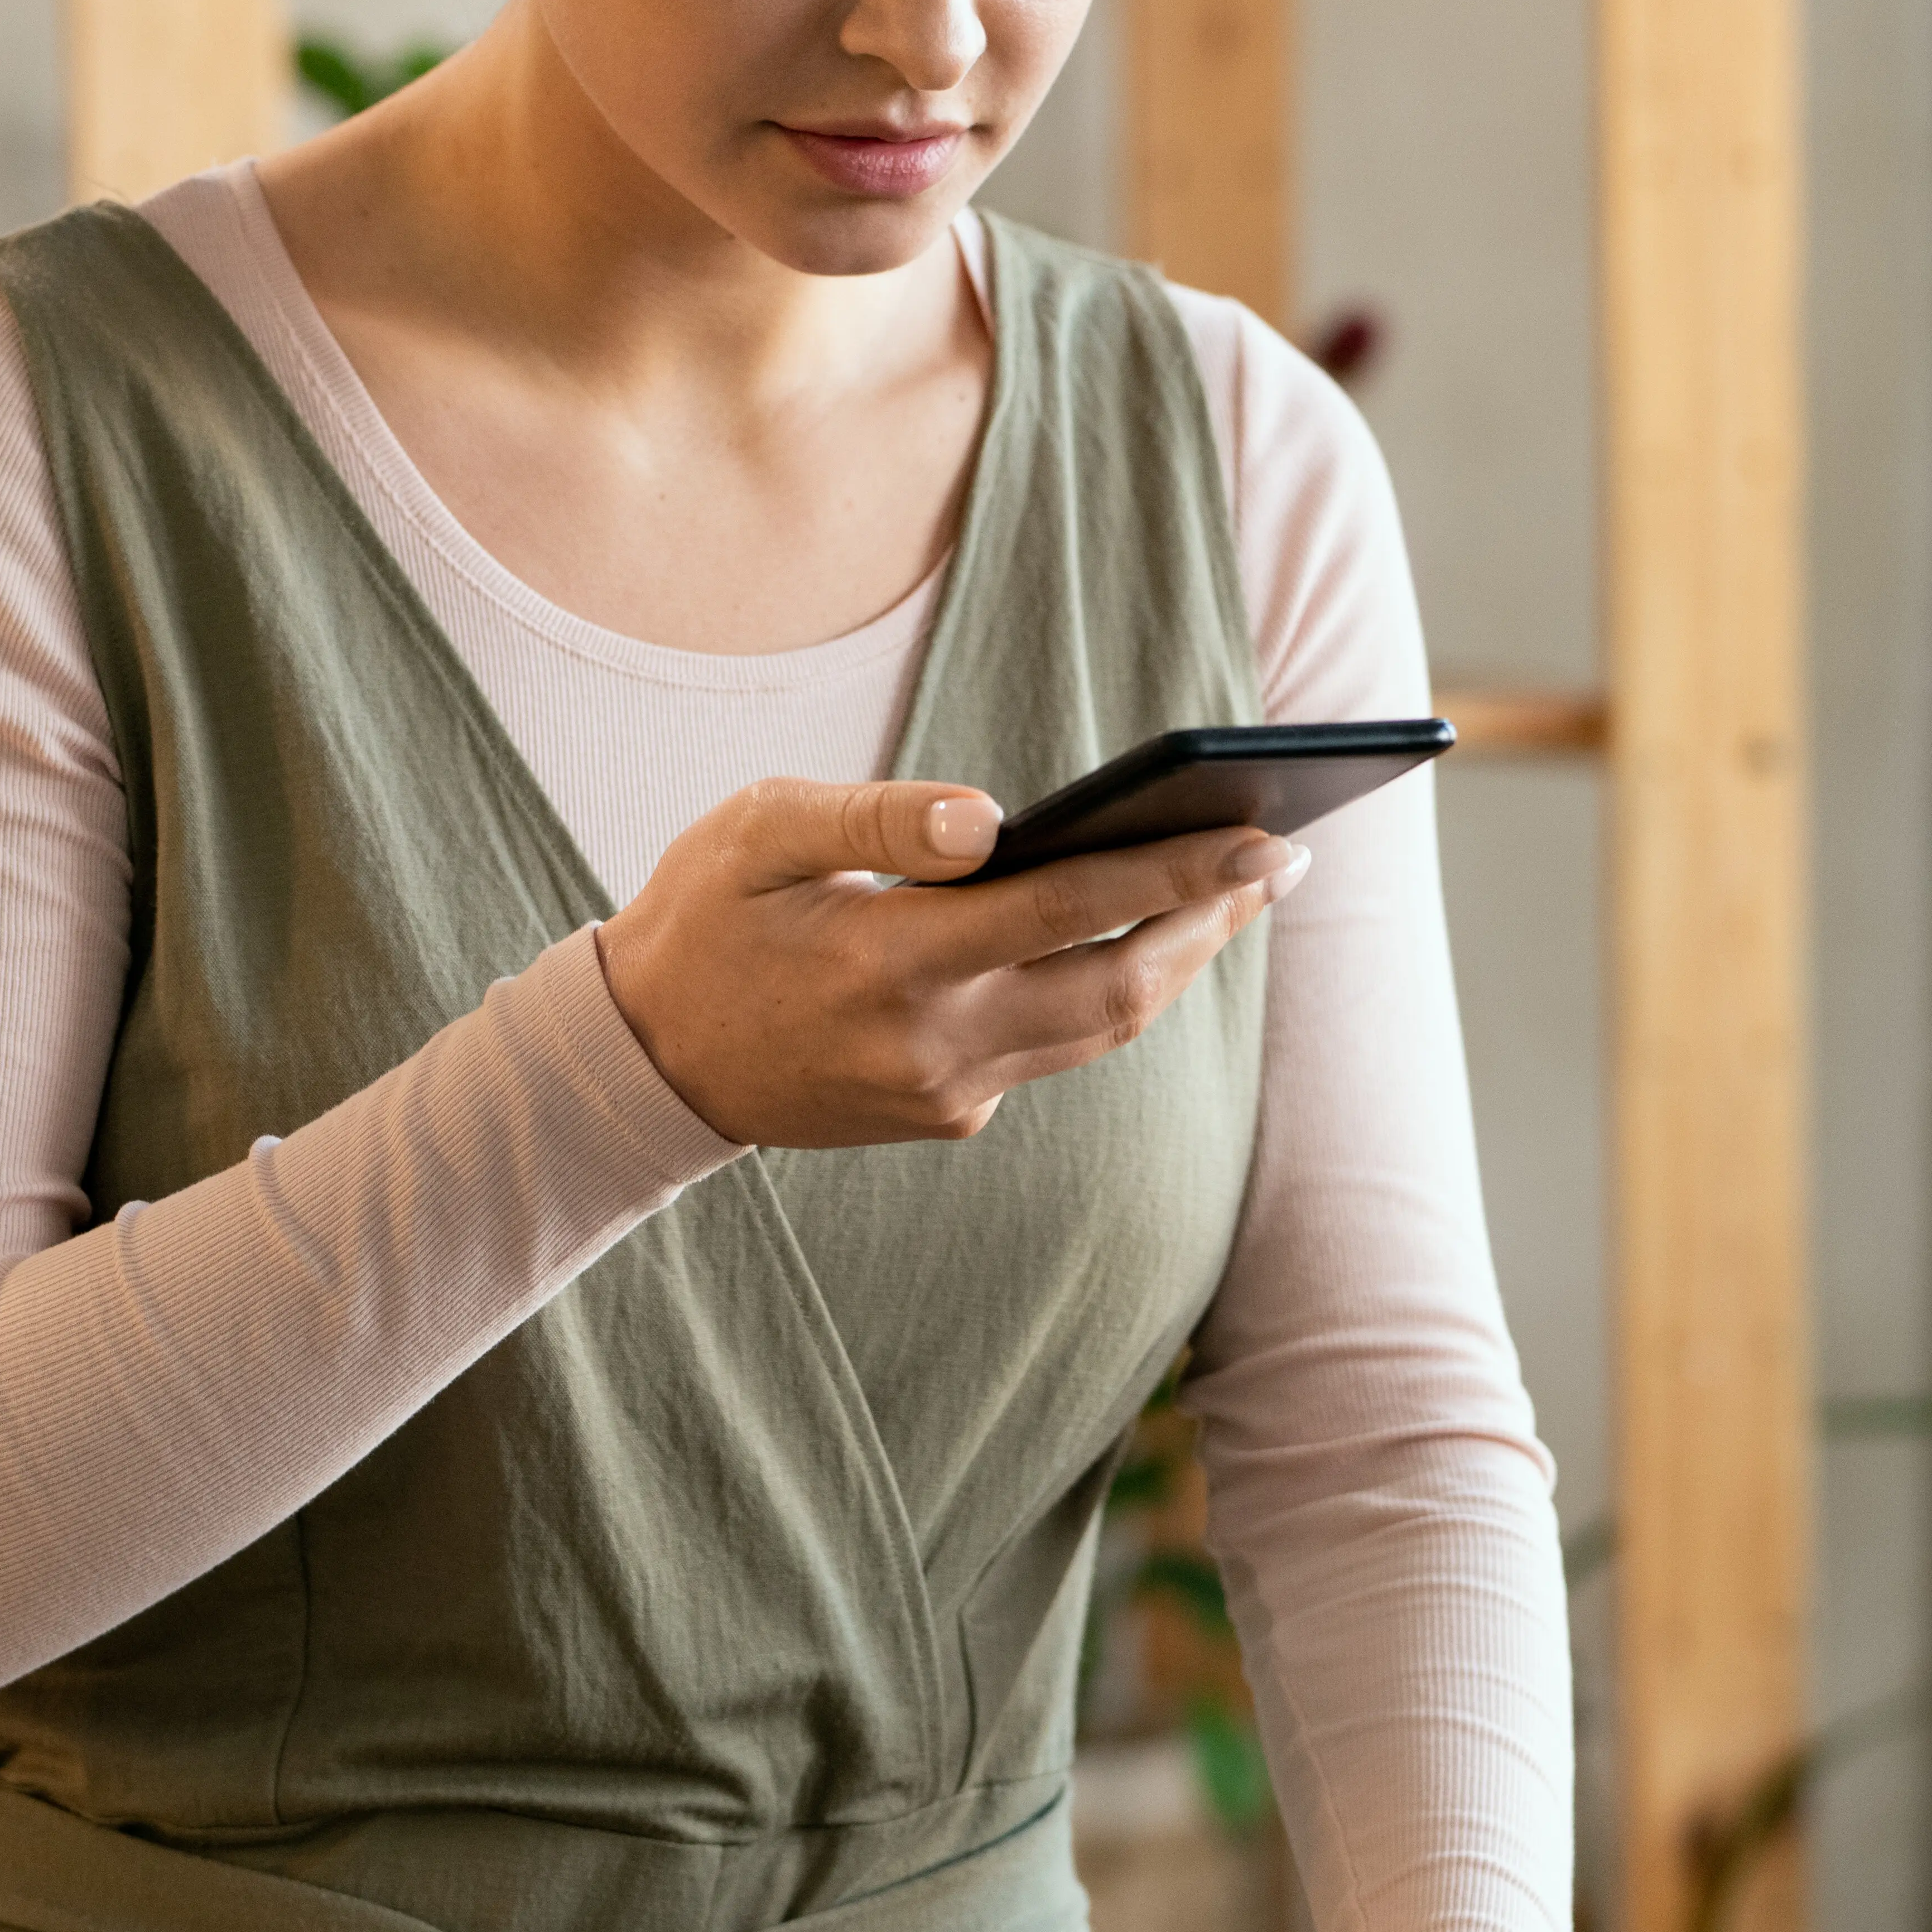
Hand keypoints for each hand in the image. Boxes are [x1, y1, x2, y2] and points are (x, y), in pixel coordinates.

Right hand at [596, 776, 1303, 1151]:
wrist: (647, 1062)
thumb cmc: (704, 918)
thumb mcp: (757, 833)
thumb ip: (873, 816)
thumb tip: (989, 815)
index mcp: (890, 957)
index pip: (1069, 909)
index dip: (1175, 874)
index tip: (1261, 840)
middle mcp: (934, 1040)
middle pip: (1118, 989)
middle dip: (1210, 924)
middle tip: (1284, 863)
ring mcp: (945, 1092)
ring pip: (1100, 1029)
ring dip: (1175, 962)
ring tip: (1235, 897)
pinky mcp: (946, 1116)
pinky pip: (1047, 1049)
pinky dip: (1099, 992)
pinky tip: (1132, 939)